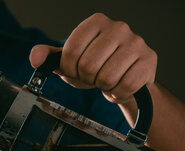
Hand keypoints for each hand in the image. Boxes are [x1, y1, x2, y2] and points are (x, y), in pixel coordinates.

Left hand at [30, 13, 156, 103]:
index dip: (69, 70)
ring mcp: (136, 42)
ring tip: (107, 80)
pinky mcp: (149, 60)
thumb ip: (49, 58)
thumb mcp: (69, 61)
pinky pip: (125, 86)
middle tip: (93, 77)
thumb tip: (35, 57)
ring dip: (103, 87)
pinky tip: (120, 85)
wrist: (125, 77)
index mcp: (95, 22)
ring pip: (107, 78)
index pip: (70, 53)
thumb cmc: (96, 66)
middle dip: (87, 79)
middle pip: (88, 66)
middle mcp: (118, 27)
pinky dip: (118, 93)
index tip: (76, 70)